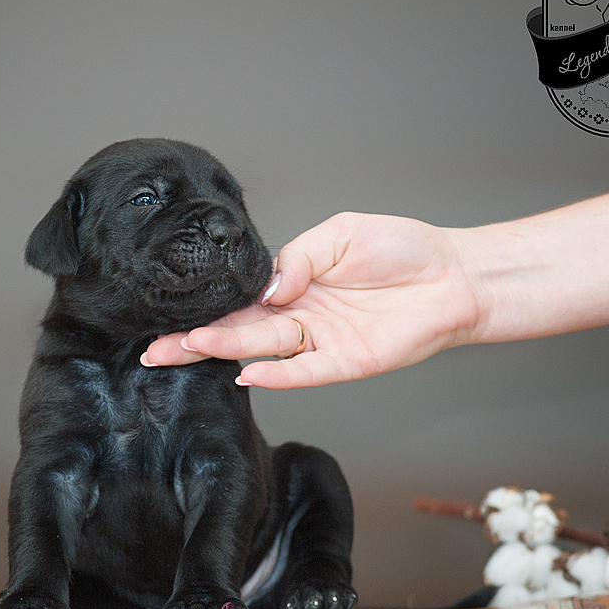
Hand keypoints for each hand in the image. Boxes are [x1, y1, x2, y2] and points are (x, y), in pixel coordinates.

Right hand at [143, 212, 481, 388]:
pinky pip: (306, 372)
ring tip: (187, 350)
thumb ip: (300, 257)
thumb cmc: (403, 249)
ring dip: (225, 352)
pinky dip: (278, 375)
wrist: (454, 276)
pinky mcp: (347, 363)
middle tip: (154, 350)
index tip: (168, 315)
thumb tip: (269, 286)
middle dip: (195, 340)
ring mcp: (321, 342)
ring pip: (263, 349)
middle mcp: (300, 317)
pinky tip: (247, 374)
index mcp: (293, 285)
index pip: (238, 301)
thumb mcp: (341, 234)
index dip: (205, 309)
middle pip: (238, 332)